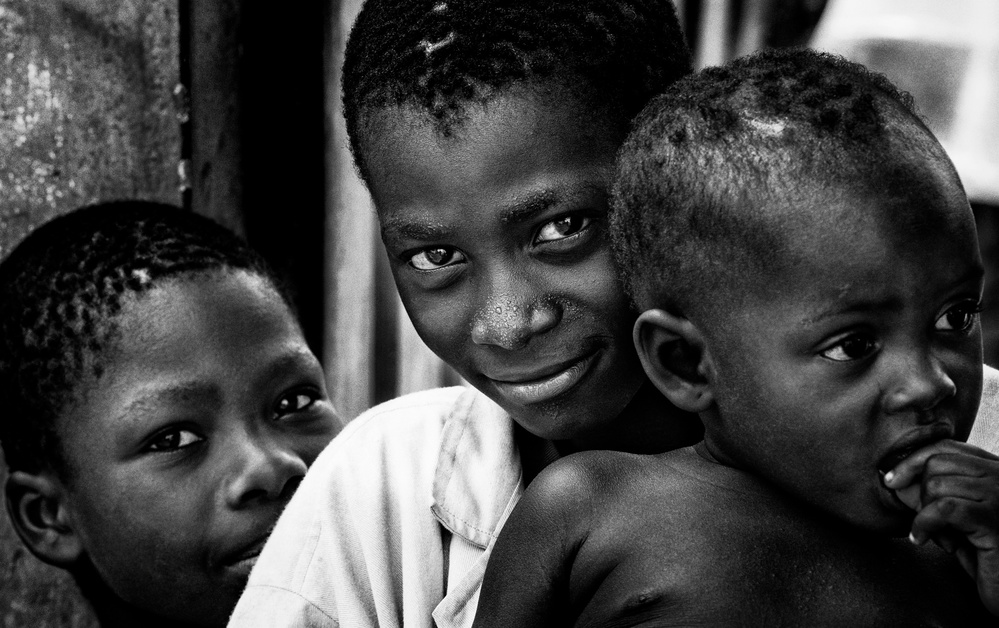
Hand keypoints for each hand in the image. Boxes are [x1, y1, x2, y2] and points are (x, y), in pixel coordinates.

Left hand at [883, 440, 998, 614]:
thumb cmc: (980, 551)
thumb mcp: (952, 515)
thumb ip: (930, 492)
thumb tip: (893, 476)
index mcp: (993, 468)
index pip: (946, 446)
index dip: (913, 459)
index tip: (891, 479)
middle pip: (937, 462)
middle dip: (918, 491)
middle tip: (923, 518)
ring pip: (937, 484)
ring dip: (923, 511)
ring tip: (931, 532)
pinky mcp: (993, 520)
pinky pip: (944, 508)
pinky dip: (924, 523)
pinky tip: (921, 539)